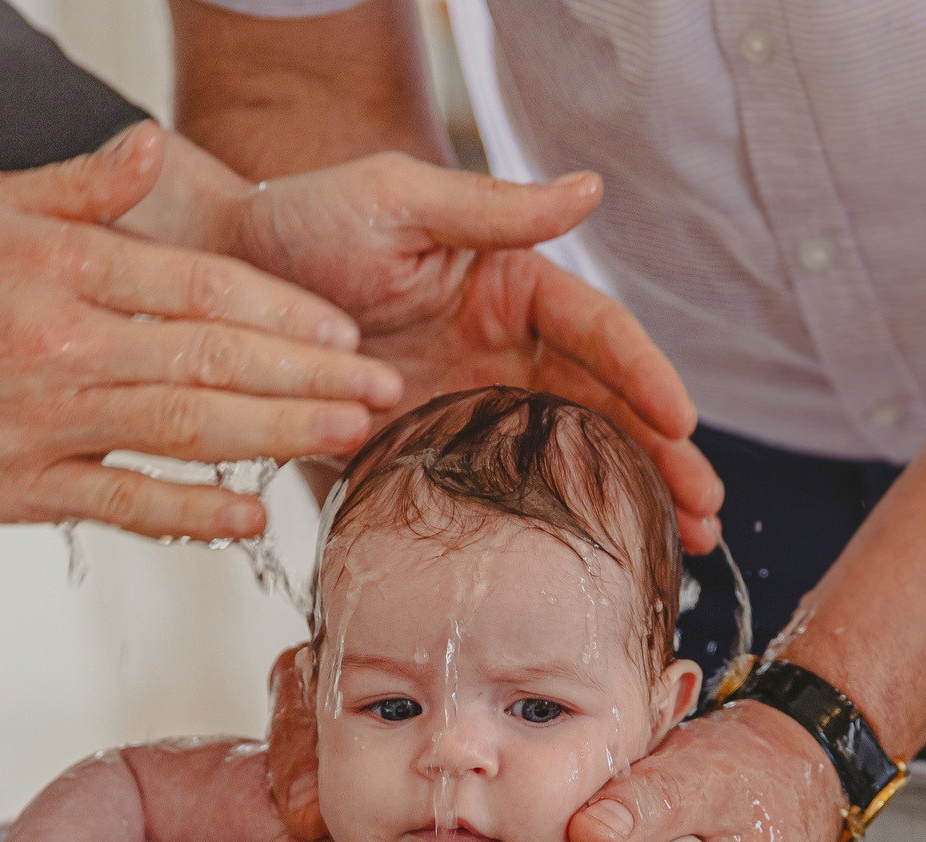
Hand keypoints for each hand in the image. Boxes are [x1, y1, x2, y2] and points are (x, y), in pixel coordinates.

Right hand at [0, 122, 415, 536]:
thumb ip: (81, 187)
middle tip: (380, 390)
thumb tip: (154, 147)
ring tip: (346, 436)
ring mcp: (40, 423)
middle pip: (207, 360)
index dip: (279, 312)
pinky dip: (193, 511)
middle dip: (306, 377)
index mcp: (57, 266)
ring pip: (181, 429)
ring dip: (275, 435)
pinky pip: (124, 503)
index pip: (194, 287)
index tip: (343, 332)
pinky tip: (254, 513)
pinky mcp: (22, 491)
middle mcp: (56, 344)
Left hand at [230, 156, 724, 550]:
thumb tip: (591, 189)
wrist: (220, 282)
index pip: (600, 333)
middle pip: (605, 408)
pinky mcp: (429, 458)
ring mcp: (473, 411)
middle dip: (662, 459)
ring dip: (624, 500)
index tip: (682, 421)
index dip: (645, 376)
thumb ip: (492, 208)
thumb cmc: (308, 221)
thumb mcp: (398, 199)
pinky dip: (542, 534)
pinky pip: (493, 500)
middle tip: (705, 511)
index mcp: (515, 288)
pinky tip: (583, 567)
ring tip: (679, 547)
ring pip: (566, 460)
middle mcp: (508, 353)